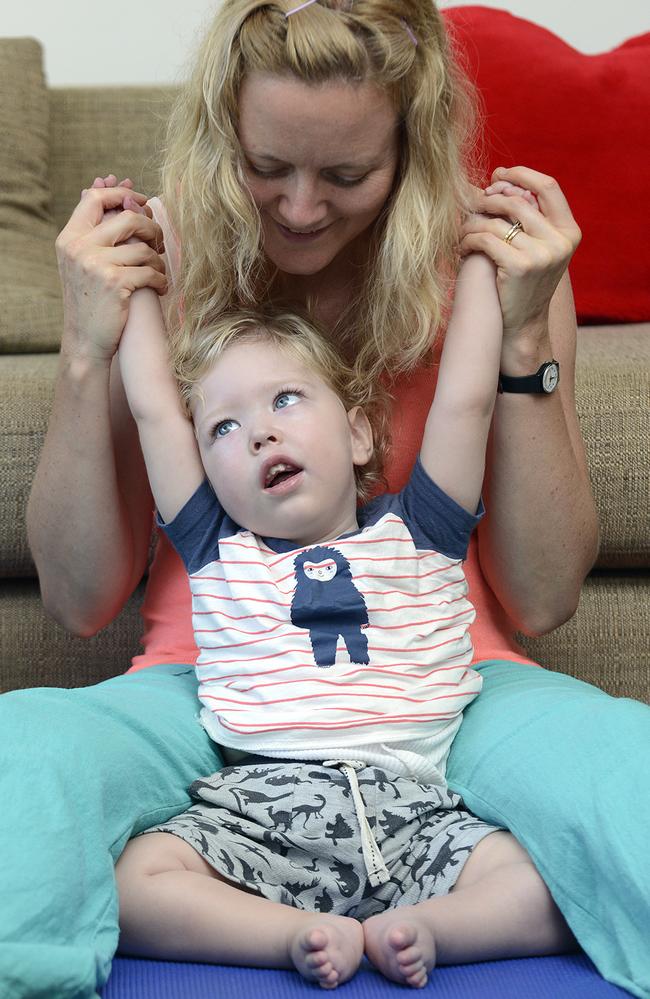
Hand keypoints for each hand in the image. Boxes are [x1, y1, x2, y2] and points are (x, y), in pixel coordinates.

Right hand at [56, 175, 166, 362]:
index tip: (142, 202)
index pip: (95, 199)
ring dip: (158, 260)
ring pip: (143, 247)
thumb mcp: (84, 262)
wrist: (86, 341)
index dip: (122, 195)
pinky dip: (161, 279)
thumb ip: (97, 228)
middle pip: (127, 218)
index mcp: (69, 238)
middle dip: (152, 228)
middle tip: (159, 243)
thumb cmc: (91, 300)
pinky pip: (150, 270)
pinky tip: (160, 287)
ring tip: (158, 271)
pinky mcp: (115, 283)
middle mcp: (79, 248)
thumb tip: (113, 183)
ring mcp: (95, 265)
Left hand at [460, 167, 580, 343]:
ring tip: (461, 230)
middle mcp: (560, 241)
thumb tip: (500, 180)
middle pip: (517, 201)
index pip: (548, 187)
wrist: (522, 325)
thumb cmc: (523, 284)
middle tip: (471, 204)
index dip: (521, 175)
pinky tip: (461, 247)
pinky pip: (486, 240)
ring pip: (497, 221)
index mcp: (570, 232)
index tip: (498, 174)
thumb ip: (528, 218)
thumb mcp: (537, 249)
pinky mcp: (521, 266)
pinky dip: (468, 240)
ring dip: (472, 223)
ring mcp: (543, 254)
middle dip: (488, 199)